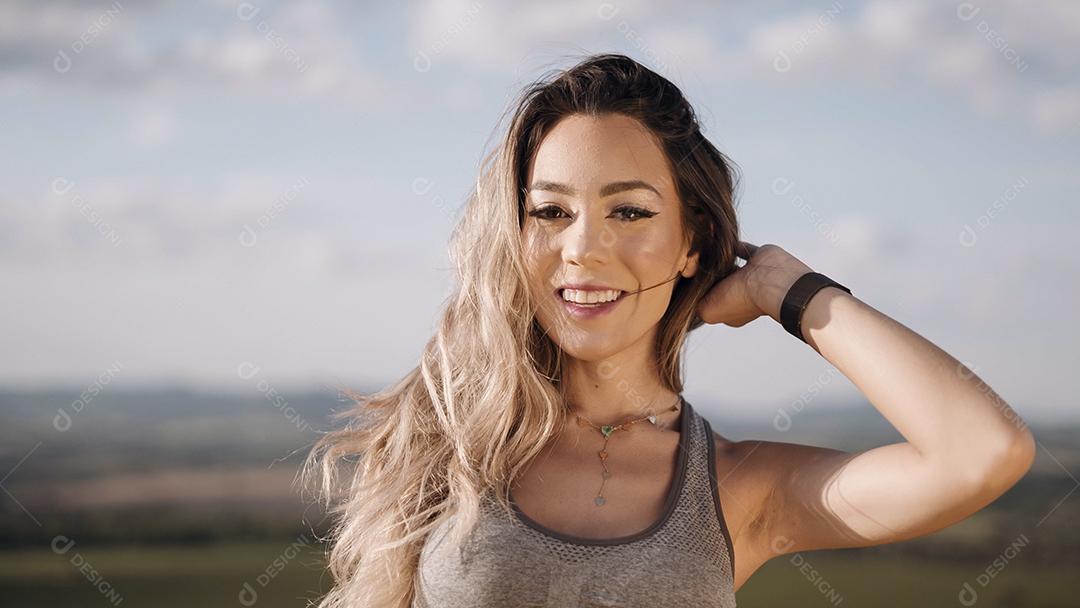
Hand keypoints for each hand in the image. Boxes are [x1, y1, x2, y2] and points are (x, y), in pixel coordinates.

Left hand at [696, 241, 813, 326]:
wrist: (772, 282)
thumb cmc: (741, 299)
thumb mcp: (708, 311)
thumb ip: (694, 304)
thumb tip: (689, 294)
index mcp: (730, 309)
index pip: (709, 299)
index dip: (698, 291)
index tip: (685, 279)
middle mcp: (740, 293)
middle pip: (717, 281)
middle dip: (707, 273)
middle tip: (689, 259)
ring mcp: (750, 276)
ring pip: (728, 265)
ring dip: (718, 258)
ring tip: (702, 248)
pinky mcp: (758, 258)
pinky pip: (740, 249)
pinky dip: (732, 244)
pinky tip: (717, 237)